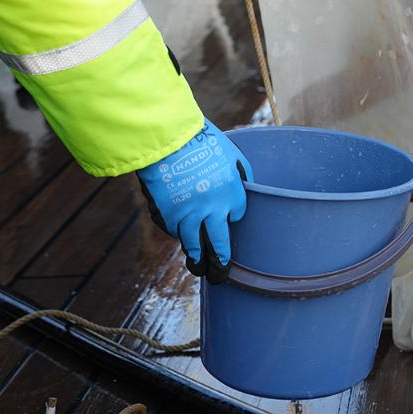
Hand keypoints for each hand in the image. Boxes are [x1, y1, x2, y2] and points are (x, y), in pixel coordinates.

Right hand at [136, 119, 252, 282]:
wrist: (166, 140)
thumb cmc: (201, 140)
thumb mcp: (230, 153)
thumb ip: (240, 172)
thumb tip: (246, 185)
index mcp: (232, 192)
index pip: (237, 215)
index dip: (234, 215)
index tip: (231, 217)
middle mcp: (212, 209)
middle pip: (219, 243)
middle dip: (220, 261)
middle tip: (221, 273)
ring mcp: (188, 214)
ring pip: (194, 244)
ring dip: (197, 258)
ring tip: (199, 267)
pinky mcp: (167, 214)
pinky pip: (174, 230)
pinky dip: (177, 235)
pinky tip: (181, 238)